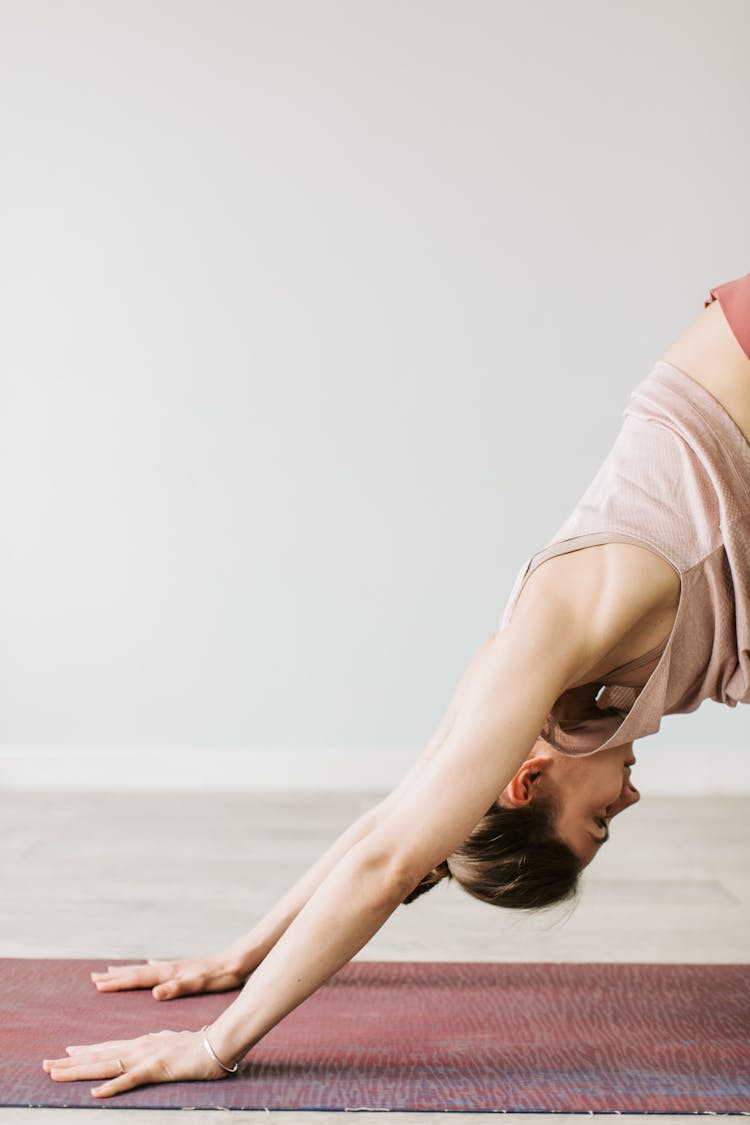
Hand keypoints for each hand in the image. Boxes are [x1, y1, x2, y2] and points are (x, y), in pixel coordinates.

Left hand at [42, 1027, 231, 1098]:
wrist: (218, 1042)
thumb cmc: (199, 1044)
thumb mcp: (172, 1042)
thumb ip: (157, 1043)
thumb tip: (149, 1042)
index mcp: (142, 1043)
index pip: (107, 1048)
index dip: (85, 1051)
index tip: (64, 1053)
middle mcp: (138, 1047)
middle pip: (99, 1056)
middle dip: (70, 1062)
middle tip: (46, 1065)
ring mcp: (145, 1057)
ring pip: (105, 1066)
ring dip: (78, 1071)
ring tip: (56, 1073)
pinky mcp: (155, 1068)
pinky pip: (129, 1080)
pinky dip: (111, 1087)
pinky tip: (96, 1093)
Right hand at [91, 953, 246, 999]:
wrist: (237, 962)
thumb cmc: (219, 976)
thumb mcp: (198, 984)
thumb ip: (176, 988)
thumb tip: (154, 992)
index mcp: (169, 973)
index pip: (138, 978)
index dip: (118, 982)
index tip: (97, 984)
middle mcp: (169, 968)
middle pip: (136, 971)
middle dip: (115, 976)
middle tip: (93, 977)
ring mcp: (175, 967)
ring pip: (145, 969)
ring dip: (127, 971)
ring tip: (111, 970)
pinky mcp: (184, 968)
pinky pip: (158, 968)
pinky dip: (148, 967)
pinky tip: (148, 964)